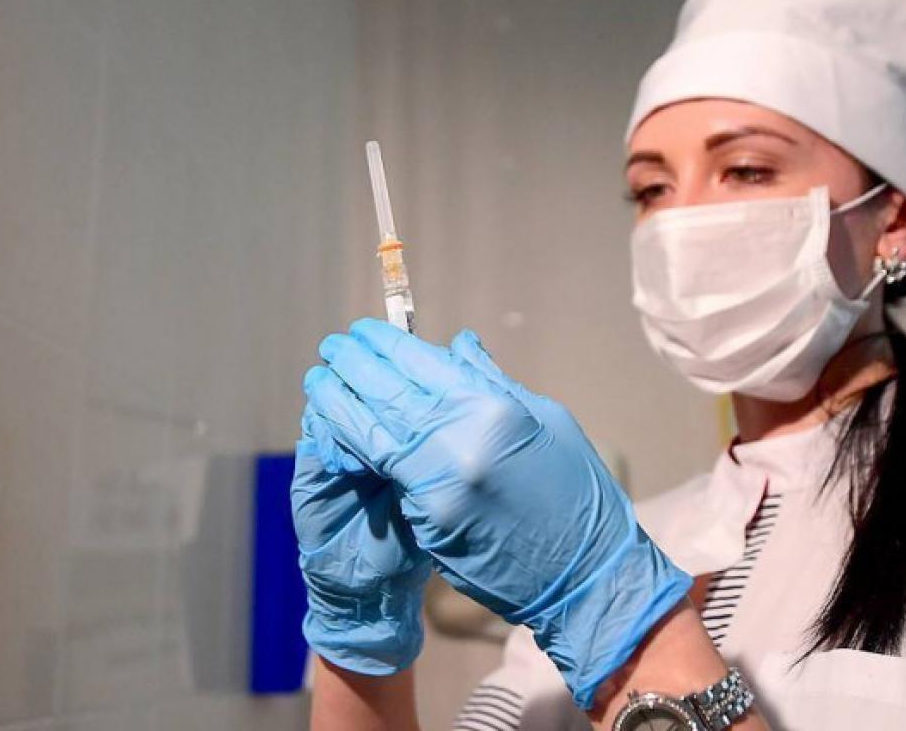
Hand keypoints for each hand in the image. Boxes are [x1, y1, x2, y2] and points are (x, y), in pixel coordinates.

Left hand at [303, 320, 691, 708]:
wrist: (585, 573)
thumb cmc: (577, 494)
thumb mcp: (547, 423)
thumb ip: (493, 383)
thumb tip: (458, 346)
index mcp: (496, 408)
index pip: (425, 363)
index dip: (388, 344)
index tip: (365, 332)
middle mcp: (464, 440)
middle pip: (390, 391)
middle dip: (355, 365)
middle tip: (334, 346)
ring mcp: (442, 483)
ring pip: (374, 431)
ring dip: (340, 402)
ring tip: (320, 379)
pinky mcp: (430, 519)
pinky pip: (385, 472)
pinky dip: (355, 445)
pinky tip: (339, 428)